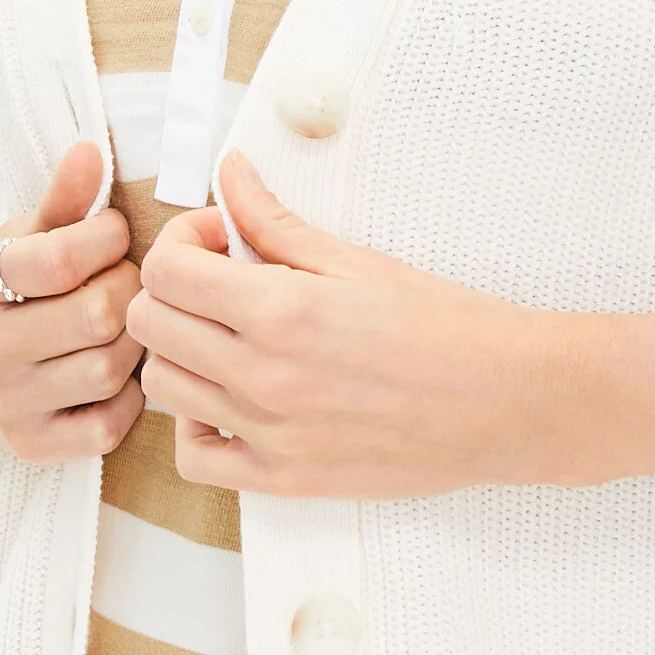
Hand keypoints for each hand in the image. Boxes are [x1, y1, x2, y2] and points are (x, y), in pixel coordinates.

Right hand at [0, 141, 143, 459]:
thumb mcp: (17, 240)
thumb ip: (60, 202)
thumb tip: (92, 151)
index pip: (59, 259)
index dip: (106, 239)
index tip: (111, 233)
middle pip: (95, 314)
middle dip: (128, 286)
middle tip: (129, 276)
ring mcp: (0, 404)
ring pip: (108, 366)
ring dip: (133, 339)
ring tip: (125, 320)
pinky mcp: (30, 446)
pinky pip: (108, 423)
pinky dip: (127, 395)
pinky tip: (117, 368)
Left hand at [123, 151, 574, 498]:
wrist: (504, 400)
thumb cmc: (444, 327)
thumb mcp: (356, 260)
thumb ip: (277, 221)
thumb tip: (232, 176)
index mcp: (281, 311)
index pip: (166, 269)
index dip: (182, 241)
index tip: (219, 239)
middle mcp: (263, 376)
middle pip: (151, 324)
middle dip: (175, 289)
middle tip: (221, 280)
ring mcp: (269, 434)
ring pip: (163, 386)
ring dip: (183, 351)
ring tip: (229, 336)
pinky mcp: (284, 478)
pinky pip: (195, 458)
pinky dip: (198, 426)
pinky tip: (232, 400)